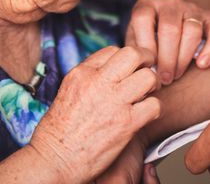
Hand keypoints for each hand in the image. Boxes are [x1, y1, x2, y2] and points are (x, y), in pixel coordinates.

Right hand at [29, 46, 161, 183]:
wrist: (55, 159)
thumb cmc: (59, 130)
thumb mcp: (68, 91)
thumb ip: (89, 78)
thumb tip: (110, 70)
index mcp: (82, 73)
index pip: (113, 50)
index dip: (126, 59)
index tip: (129, 69)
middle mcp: (97, 82)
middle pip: (133, 53)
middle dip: (146, 59)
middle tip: (148, 69)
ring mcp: (113, 102)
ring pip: (148, 76)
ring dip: (152, 84)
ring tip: (147, 93)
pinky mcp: (126, 123)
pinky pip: (154, 105)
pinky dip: (154, 109)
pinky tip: (146, 114)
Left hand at [126, 0, 209, 84]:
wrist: (174, 22)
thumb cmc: (150, 36)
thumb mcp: (136, 37)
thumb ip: (136, 50)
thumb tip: (141, 69)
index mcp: (147, 4)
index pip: (143, 18)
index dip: (145, 44)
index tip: (148, 66)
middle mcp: (169, 2)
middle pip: (170, 28)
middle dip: (167, 58)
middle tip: (165, 79)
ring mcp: (191, 7)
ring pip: (192, 30)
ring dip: (184, 58)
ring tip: (176, 75)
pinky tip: (202, 65)